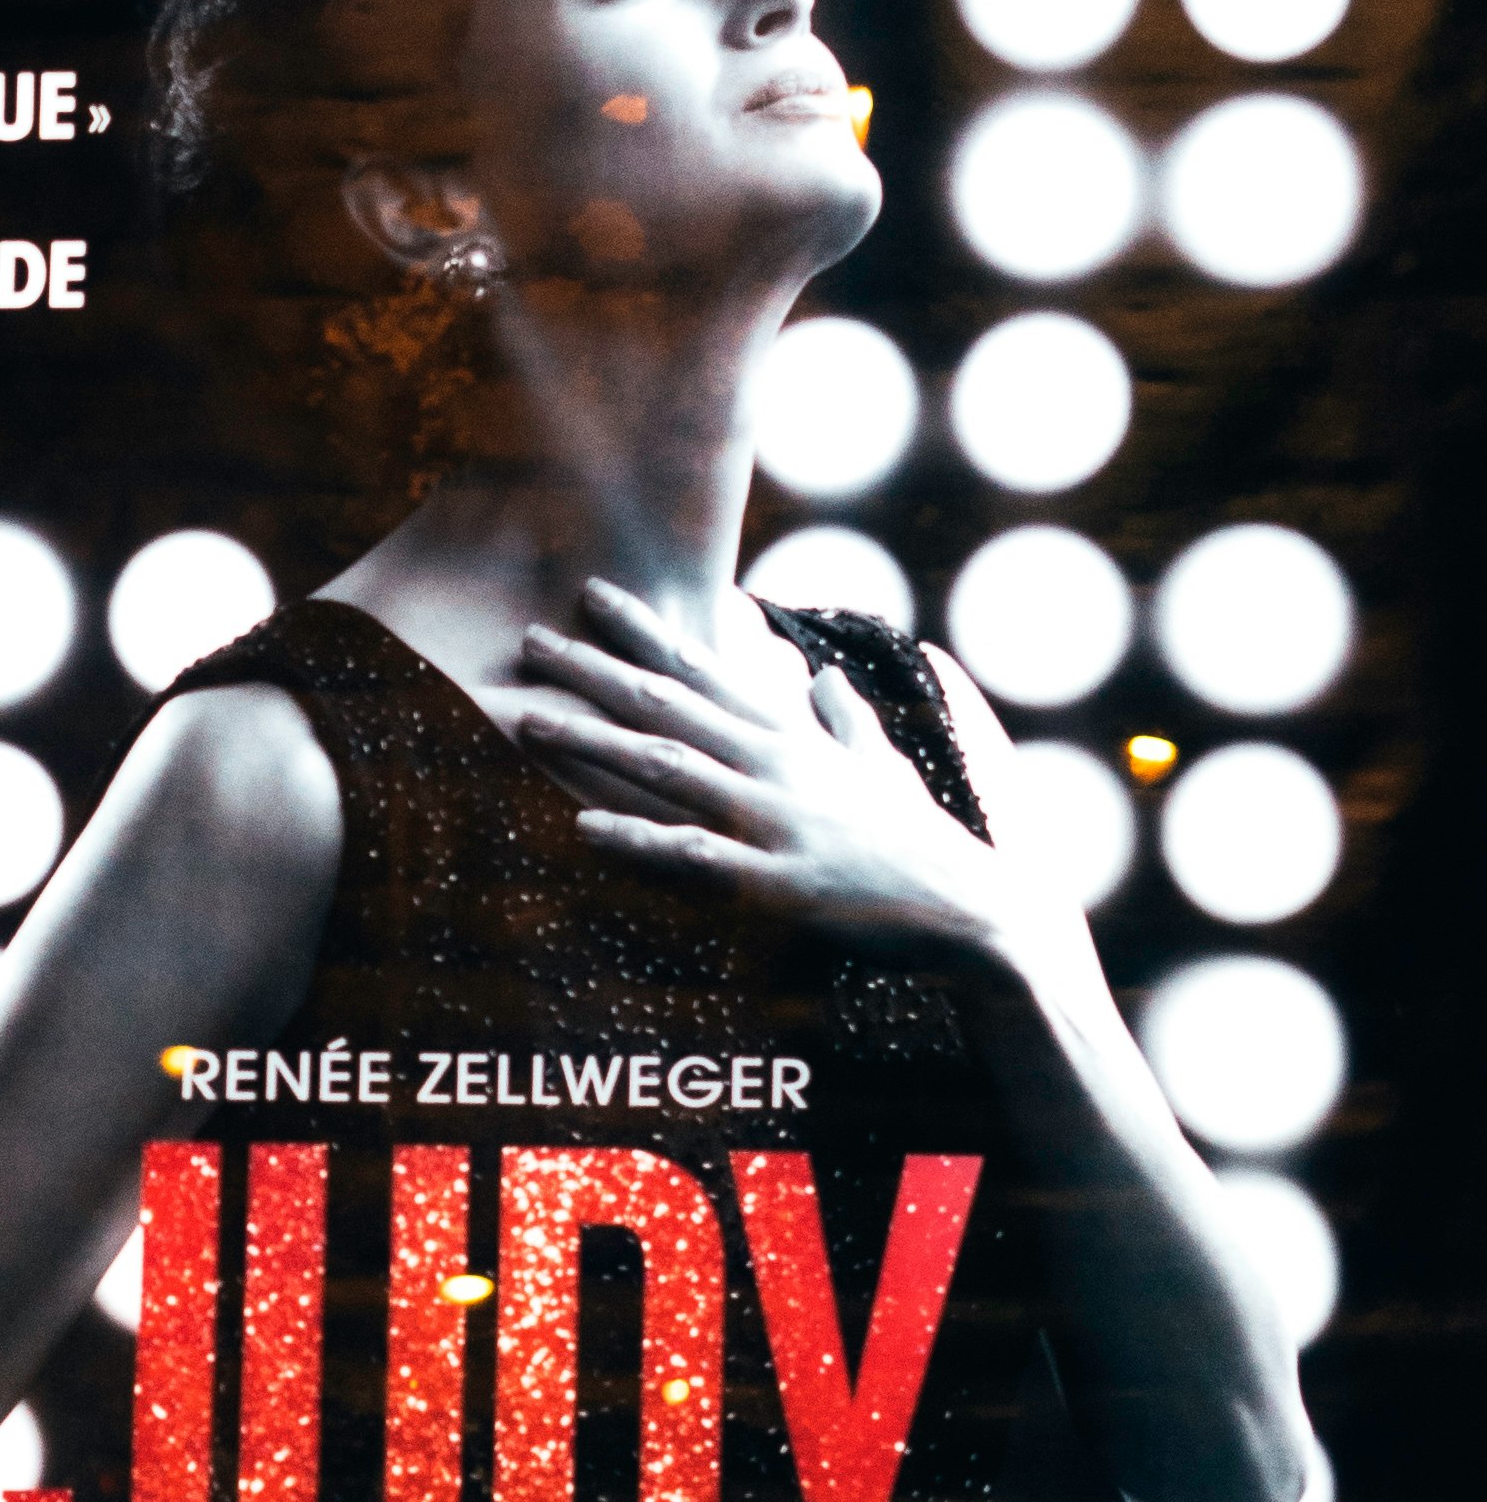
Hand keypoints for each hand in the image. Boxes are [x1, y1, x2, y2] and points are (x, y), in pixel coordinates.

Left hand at [514, 581, 1030, 961]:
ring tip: (528, 719)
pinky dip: (636, 840)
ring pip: (667, 768)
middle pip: (668, 705)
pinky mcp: (777, 883)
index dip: (643, 631)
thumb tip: (822, 675)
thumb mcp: (879, 765)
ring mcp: (775, 821)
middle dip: (595, 670)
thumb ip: (843, 719)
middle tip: (530, 640)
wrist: (972, 907)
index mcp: (793, 737)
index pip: (705, 668)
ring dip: (593, 742)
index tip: (592, 594)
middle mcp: (776, 765)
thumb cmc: (918, 838)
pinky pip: (694, 856)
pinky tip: (582, 826)